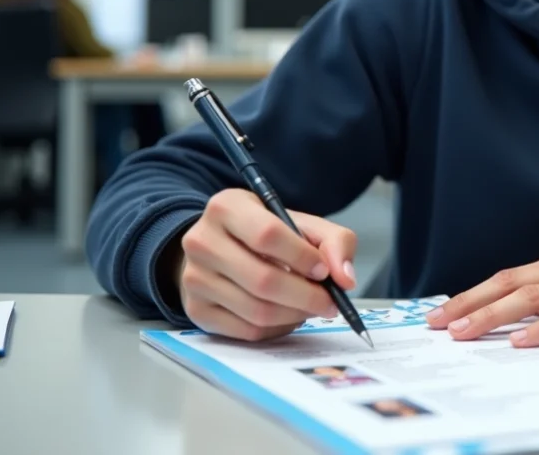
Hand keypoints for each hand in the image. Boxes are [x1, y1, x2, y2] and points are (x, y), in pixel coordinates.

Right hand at [176, 189, 357, 340]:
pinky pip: (246, 331)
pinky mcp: (196, 310)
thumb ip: (334, 242)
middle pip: (263, 280)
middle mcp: (202, 241)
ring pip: (256, 310)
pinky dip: (278, 329)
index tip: (324, 271)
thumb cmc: (265, 233)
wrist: (220, 247)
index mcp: (227, 207)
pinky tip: (289, 316)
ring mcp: (194, 279)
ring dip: (295, 315)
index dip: (302, 257)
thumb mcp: (302, 224)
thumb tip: (344, 278)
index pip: (267, 235)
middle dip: (306, 296)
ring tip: (311, 307)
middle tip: (329, 302)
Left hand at [425, 245, 538, 346]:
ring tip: (465, 333)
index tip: (443, 313)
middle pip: (510, 283)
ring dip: (493, 316)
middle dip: (469, 304)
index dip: (473, 294)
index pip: (508, 276)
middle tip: (438, 325)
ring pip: (531, 297)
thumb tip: (520, 317)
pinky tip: (522, 340)